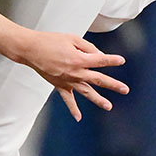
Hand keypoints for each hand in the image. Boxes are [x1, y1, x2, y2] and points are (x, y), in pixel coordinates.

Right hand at [12, 30, 127, 120]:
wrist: (31, 49)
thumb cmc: (51, 40)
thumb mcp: (72, 38)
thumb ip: (88, 47)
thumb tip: (98, 56)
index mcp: (78, 59)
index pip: (100, 60)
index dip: (111, 60)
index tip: (121, 60)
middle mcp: (75, 72)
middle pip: (98, 79)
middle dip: (113, 84)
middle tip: (125, 89)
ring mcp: (67, 81)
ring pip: (86, 92)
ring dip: (98, 99)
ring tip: (109, 106)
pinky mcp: (59, 85)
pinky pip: (68, 99)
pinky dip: (73, 109)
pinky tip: (79, 117)